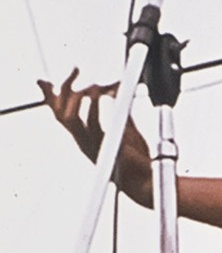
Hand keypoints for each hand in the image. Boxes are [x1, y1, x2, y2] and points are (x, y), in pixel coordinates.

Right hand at [38, 69, 152, 204]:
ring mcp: (93, 147)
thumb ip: (122, 113)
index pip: (60, 115)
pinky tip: (104, 94)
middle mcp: (83, 143)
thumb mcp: (127, 131)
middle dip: (64, 89)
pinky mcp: (106, 149)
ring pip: (70, 118)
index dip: (49, 97)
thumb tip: (119, 94)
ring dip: (79, 97)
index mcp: (84, 139)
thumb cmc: (138, 160)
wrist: (148, 182)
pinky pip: (95, 125)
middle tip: (75, 70)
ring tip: (93, 84)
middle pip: (60, 114)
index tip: (42, 80)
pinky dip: (97, 107)